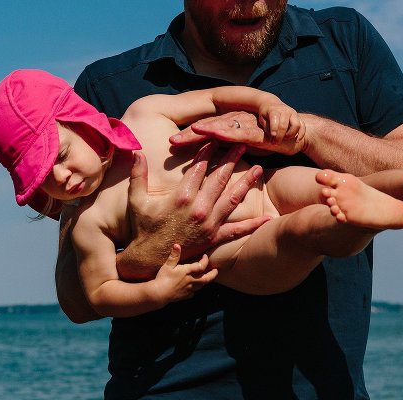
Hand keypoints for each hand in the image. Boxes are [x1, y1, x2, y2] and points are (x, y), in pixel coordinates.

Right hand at [116, 145, 269, 280]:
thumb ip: (138, 175)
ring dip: (247, 182)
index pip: (199, 167)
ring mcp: (208, 223)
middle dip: (232, 159)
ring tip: (258, 169)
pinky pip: (236, 230)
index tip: (216, 138)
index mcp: (181, 196)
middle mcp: (199, 208)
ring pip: (232, 198)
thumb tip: (136, 152)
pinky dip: (252, 225)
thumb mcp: (137, 200)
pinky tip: (267, 218)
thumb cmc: (143, 228)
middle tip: (243, 144)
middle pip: (220, 178)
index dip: (208, 150)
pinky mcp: (213, 238)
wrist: (150, 259)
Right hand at [151, 244, 217, 302]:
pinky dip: (195, 289)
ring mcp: (189, 289)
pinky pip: (194, 292)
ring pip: (202, 285)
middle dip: (213, 274)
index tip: (205, 256)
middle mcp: (191, 280)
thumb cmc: (163, 278)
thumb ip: (174, 256)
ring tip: (207, 278)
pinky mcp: (186, 296)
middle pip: (206, 278)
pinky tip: (193, 288)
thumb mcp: (167, 265)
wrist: (159, 294)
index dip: (205, 260)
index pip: (201, 265)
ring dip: (206, 281)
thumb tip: (177, 245)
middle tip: (216, 270)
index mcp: (188, 271)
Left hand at [170, 111, 306, 154]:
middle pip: (209, 126)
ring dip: (208, 128)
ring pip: (224, 126)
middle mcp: (235, 120)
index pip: (202, 129)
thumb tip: (198, 159)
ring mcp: (248, 123)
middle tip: (171, 140)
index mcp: (227, 125)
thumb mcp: (239, 143)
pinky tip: (218, 134)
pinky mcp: (262, 131)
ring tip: (193, 131)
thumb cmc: (265, 138)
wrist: (296, 133)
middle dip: (190, 133)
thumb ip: (222, 147)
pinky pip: (244, 132)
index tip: (168, 143)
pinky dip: (231, 133)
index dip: (186, 135)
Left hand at [258, 101, 304, 143]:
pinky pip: (303, 126)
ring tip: (284, 139)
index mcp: (274, 110)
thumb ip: (267, 127)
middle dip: (279, 136)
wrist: (272, 105)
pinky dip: (301, 134)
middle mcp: (285, 111)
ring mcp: (293, 114)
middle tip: (275, 143)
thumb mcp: (262, 119)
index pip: (275, 118)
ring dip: (291, 135)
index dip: (274, 128)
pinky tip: (296, 141)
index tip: (272, 136)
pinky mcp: (298, 118)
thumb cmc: (266, 115)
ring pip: (296, 125)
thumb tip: (273, 137)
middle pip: (284, 125)